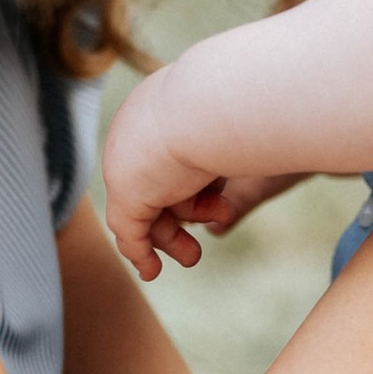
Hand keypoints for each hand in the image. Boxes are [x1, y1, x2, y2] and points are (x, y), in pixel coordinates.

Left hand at [104, 70, 289, 277]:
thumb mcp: (243, 139)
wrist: (218, 103)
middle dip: (183, 212)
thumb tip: (227, 204)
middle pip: (153, 181)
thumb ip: (230, 168)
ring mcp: (127, 159)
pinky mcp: (125, 191)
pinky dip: (139, 251)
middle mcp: (139, 126)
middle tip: (211, 222)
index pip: (168, 153)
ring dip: (168, 236)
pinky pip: (128, 228)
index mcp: (165, 103)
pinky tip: (151, 270)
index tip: (219, 200)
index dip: (194, 182)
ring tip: (192, 255)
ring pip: (142, 208)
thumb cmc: (248, 113)